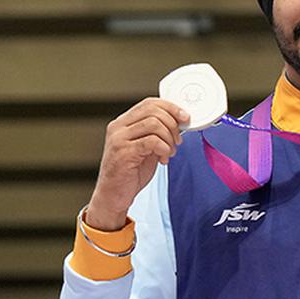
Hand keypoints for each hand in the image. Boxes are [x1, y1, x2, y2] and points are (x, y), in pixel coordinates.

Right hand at [86, 98, 188, 230]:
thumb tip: (180, 122)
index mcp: (123, 123)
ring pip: (154, 124)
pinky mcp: (123, 153)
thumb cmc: (130, 172)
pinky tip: (163, 159)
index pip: (149, 103)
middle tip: (178, 140)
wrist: (114, 195)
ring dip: (169, 138)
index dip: (171, 107)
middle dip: (173, 124)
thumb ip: (157, 133)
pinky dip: (164, 149)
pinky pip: (152, 141)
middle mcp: (118, 128)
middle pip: (153, 111)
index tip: (185, 117)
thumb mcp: (147, 147)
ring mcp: (119, 139)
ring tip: (170, 152)